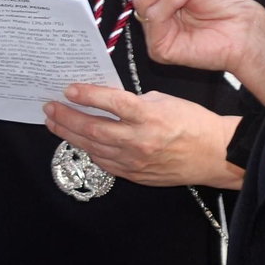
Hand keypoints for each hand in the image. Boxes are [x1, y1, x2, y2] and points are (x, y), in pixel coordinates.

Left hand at [43, 84, 243, 188]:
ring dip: (70, 135)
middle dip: (66, 118)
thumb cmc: (194, 123)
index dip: (88, 96)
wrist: (215, 155)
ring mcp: (135, 161)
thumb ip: (135, 102)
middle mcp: (139, 140)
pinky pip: (105, 163)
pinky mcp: (136, 175)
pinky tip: (78, 142)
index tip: (69, 89)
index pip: (111, 104)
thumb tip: (109, 102)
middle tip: (49, 108)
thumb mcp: (164, 100)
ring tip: (54, 123)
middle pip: (93, 129)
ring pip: (94, 148)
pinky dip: (89, 151)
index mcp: (148, 116)